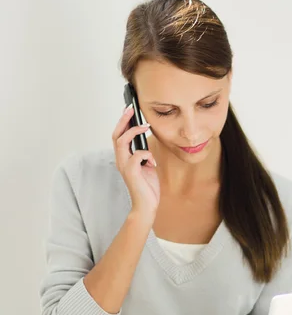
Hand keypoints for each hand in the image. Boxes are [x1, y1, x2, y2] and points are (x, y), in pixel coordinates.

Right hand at [112, 104, 160, 218]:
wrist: (147, 205)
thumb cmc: (147, 186)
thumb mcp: (146, 165)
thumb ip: (143, 154)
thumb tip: (146, 141)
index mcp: (124, 158)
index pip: (119, 136)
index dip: (123, 122)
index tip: (130, 110)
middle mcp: (121, 160)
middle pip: (116, 134)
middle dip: (123, 120)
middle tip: (131, 109)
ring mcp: (124, 166)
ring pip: (121, 141)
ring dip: (133, 131)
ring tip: (144, 126)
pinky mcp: (131, 172)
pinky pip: (137, 155)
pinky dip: (147, 154)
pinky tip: (153, 162)